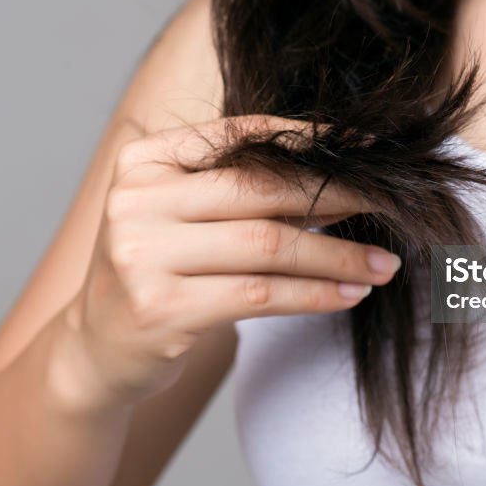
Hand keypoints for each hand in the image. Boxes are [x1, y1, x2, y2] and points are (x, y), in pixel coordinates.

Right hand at [52, 115, 400, 412]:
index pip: (238, 137)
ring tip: (383, 264)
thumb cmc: (156, 271)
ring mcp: (143, 255)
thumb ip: (240, 191)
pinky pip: (260, 294)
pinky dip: (314, 293)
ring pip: (268, 245)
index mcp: (143, 161)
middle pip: (259, 190)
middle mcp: (136, 200)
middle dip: (335, 197)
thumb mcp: (181, 216)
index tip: (365, 149)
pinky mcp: (161, 309)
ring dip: (336, 255)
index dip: (308, 140)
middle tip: (390, 205)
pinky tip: (349, 295)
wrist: (96, 348)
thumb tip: (340, 180)